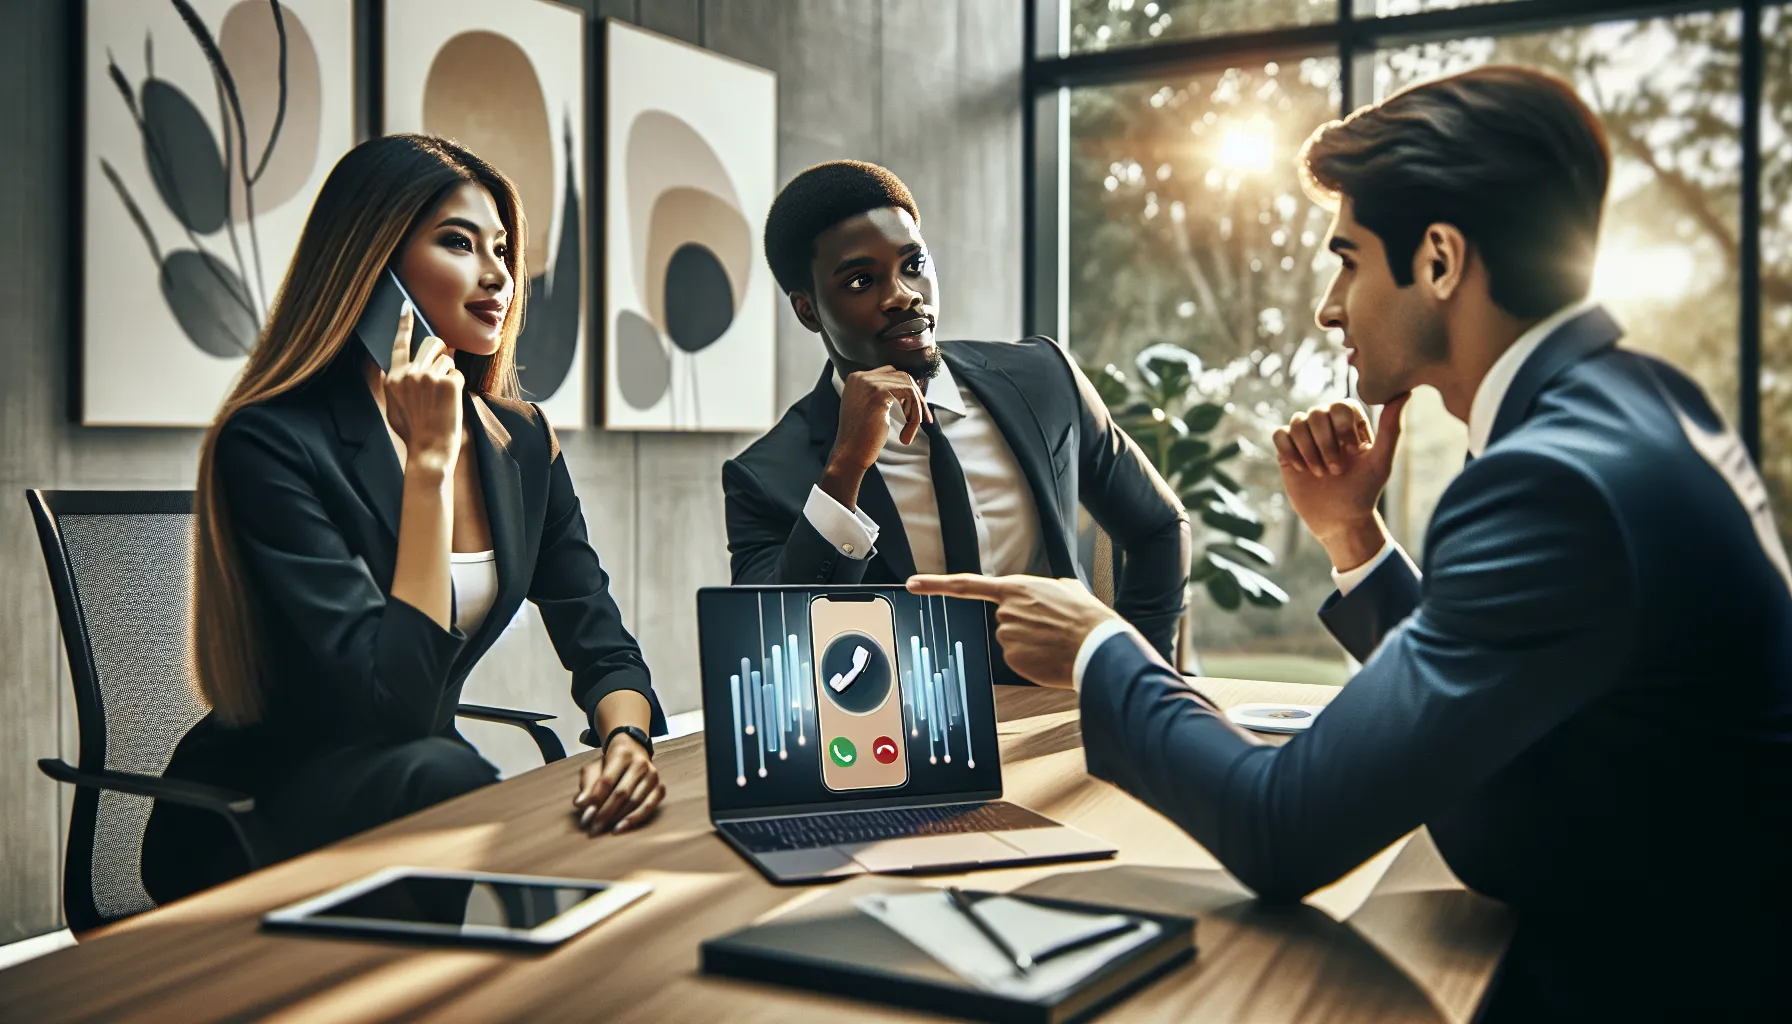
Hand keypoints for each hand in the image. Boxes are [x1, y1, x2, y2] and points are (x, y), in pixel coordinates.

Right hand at [382, 303, 462, 469]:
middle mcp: (409, 373)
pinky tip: (449, 403)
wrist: (429, 451)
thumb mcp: (393, 407)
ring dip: (449, 373)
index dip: (405, 323)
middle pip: (433, 343)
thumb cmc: (414, 432)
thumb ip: (393, 385)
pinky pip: (457, 373)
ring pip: (448, 359)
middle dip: (442, 351)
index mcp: (393, 377)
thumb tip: (393, 369)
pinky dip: (457, 386)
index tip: (407, 306)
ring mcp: (428, 377)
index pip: (400, 343)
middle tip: (443, 367)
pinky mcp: (448, 383)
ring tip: (443, 396)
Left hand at [572, 733, 663, 834]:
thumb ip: (587, 786)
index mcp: (622, 754)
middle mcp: (640, 763)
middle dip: (606, 813)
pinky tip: (621, 827)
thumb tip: (579, 804)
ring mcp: (652, 775)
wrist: (632, 753)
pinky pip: (650, 806)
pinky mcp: (659, 787)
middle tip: (593, 829)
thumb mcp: (594, 768)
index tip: (585, 818)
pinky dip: (636, 818)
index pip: (607, 780)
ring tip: (604, 828)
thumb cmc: (609, 764)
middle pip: (622, 793)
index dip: (596, 800)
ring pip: (636, 801)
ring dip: (618, 818)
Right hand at [819, 367, 931, 506]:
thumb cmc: (861, 437)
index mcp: (856, 379)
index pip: (891, 373)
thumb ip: (882, 394)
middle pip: (901, 375)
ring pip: (908, 384)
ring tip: (912, 428)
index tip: (914, 411)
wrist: (850, 454)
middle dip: (915, 396)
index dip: (907, 390)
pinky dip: (914, 414)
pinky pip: (909, 394)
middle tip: (922, 419)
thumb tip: (911, 385)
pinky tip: (907, 434)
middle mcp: (860, 377)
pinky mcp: (878, 393)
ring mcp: (868, 383)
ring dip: (916, 407)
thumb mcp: (869, 408)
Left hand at [906, 574, 1118, 688]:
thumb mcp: (1069, 589)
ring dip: (1030, 642)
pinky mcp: (1013, 661)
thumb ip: (1048, 589)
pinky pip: (1019, 659)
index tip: (912, 584)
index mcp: (1016, 589)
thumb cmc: (1087, 617)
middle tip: (1052, 627)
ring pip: (1012, 640)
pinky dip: (1033, 659)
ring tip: (1056, 640)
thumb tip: (1053, 593)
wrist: (1098, 647)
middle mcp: (1004, 613)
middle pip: (1004, 619)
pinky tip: (1051, 656)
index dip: (935, 584)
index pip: (966, 585)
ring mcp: (1007, 638)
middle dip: (1024, 624)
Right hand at [1272, 394, 1407, 570]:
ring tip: (1319, 473)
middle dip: (1325, 443)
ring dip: (1308, 450)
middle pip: (1317, 412)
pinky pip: (1280, 435)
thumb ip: (1391, 428)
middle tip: (1336, 471)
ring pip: (1297, 422)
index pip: (1341, 405)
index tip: (1351, 452)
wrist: (1339, 519)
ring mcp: (1306, 438)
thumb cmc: (1364, 492)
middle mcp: (1327, 427)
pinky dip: (1290, 450)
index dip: (1343, 426)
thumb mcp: (1380, 462)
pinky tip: (1302, 470)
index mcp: (1350, 424)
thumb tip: (1405, 393)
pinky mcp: (1287, 451)